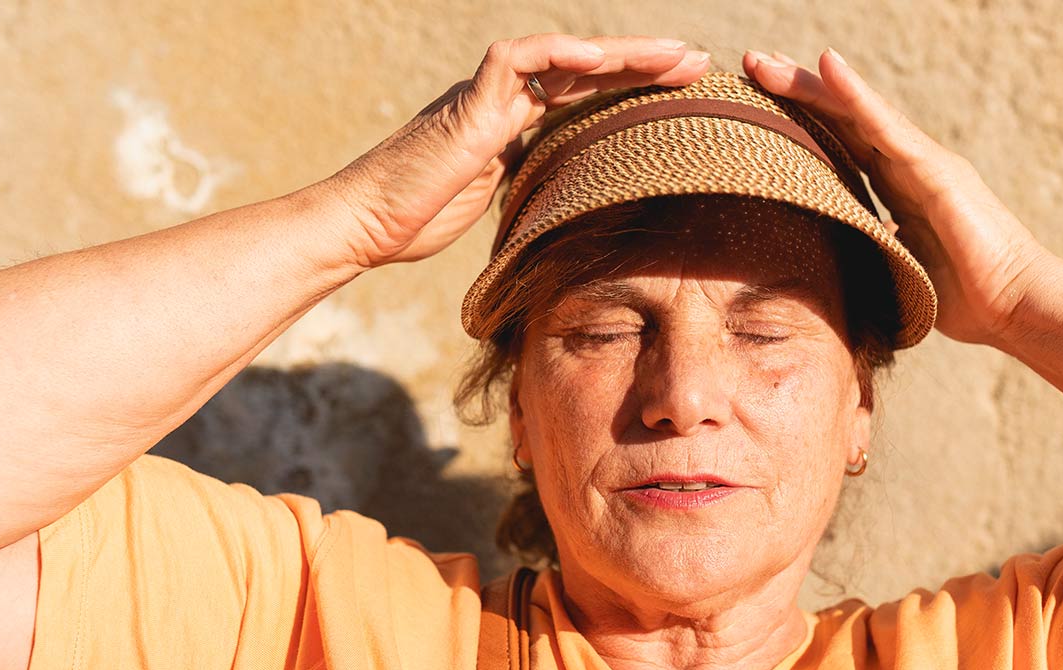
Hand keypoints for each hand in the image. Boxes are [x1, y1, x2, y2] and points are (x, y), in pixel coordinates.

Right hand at [331, 34, 710, 268]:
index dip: (630, 90)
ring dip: (620, 52)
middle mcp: (503, 102)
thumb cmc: (414, 223)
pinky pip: (514, 59)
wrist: (367, 222)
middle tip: (695, 62)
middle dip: (641, 62)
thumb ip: (526, 193)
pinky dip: (555, 52)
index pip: (582, 96)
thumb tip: (566, 213)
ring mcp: (486, 98)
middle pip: (584, 69)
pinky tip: (597, 57)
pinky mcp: (468, 105)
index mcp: (512, 126)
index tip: (680, 94)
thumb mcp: (492, 209)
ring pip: (562, 55)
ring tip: (672, 56)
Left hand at [742, 48, 1059, 346]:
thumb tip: (830, 260)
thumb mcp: (896, 271)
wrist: (1016, 307)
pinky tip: (826, 67)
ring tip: (764, 61)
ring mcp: (922, 162)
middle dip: (795, 91)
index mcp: (897, 189)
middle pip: (841, 118)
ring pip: (856, 112)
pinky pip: (886, 127)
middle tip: (750, 63)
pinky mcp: (935, 171)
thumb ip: (869, 254)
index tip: (754, 104)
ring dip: (810, 84)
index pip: (839, 145)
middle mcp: (908, 166)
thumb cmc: (963, 300)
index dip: (800, 122)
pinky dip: (856, 95)